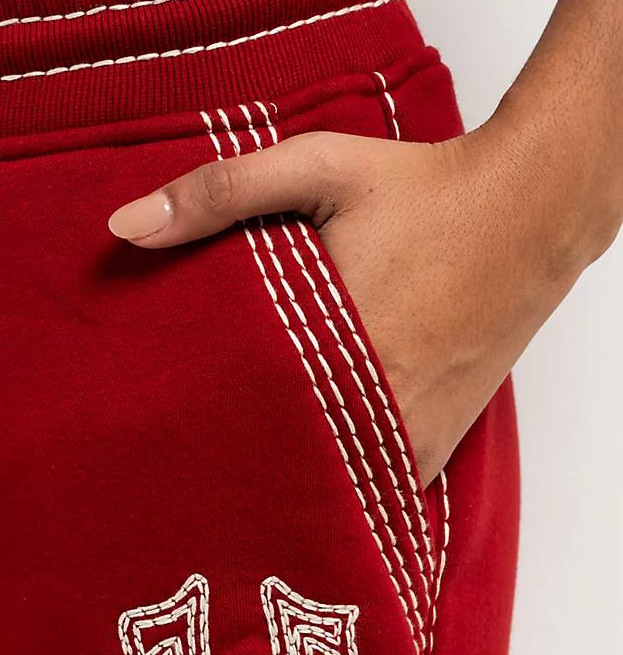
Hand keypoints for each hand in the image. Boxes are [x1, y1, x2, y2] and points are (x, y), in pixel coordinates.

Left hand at [107, 120, 591, 484]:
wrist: (531, 211)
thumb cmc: (423, 189)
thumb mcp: (317, 168)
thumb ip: (219, 192)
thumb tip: (123, 228)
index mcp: (335, 350)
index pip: (236, 421)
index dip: (189, 432)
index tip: (150, 433)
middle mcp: (377, 410)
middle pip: (275, 463)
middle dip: (227, 458)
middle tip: (176, 457)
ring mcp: (410, 438)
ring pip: (322, 485)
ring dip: (280, 473)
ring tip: (230, 463)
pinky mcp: (433, 447)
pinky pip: (367, 486)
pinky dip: (333, 476)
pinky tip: (297, 457)